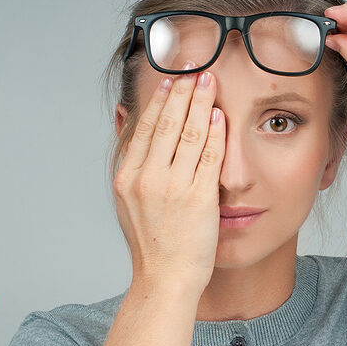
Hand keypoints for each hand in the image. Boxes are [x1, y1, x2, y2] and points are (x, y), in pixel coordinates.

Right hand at [112, 61, 223, 291]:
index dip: (160, 100)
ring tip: (208, 80)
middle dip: (182, 91)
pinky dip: (214, 133)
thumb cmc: (151, 241)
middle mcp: (147, 179)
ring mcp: (172, 188)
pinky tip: (218, 114)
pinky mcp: (198, 199)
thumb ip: (131, 163)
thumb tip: (132, 125)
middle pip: (166, 124)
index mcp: (127, 177)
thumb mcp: (128, 201)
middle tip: (192, 67)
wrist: (165, 278)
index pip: (145, 127)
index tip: (171, 79)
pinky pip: (208, 157)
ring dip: (200, 103)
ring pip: (188, 134)